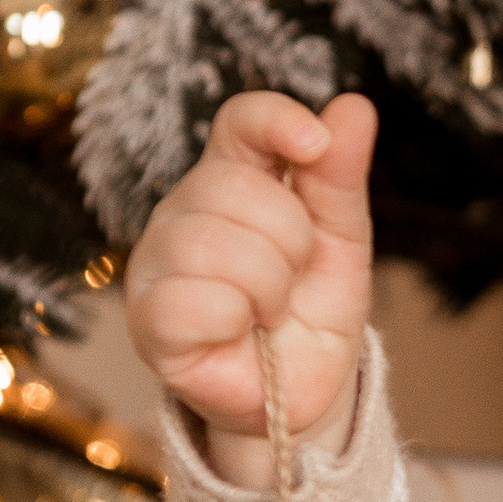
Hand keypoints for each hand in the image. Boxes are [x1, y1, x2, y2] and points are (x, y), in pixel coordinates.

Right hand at [125, 91, 378, 460]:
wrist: (302, 395)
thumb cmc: (311, 313)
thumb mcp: (342, 242)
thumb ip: (339, 177)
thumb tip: (353, 106)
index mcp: (234, 180)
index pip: (239, 120)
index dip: (276, 120)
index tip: (315, 145)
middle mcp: (185, 210)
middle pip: (237, 186)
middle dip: (291, 240)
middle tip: (292, 281)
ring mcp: (157, 262)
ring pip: (215, 242)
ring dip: (268, 287)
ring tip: (269, 311)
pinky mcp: (148, 319)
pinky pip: (195, 300)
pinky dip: (236, 320)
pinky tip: (238, 333)